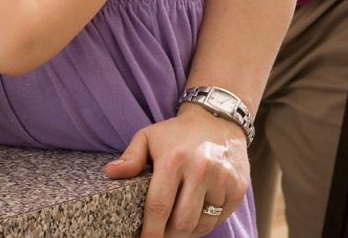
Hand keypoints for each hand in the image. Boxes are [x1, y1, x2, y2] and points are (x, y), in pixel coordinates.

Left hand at [104, 107, 249, 236]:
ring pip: (202, 224)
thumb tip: (110, 173)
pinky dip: (204, 225)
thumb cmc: (176, 133)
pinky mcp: (237, 189)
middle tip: (158, 237)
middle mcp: (201, 171)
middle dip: (167, 236)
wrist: (217, 121)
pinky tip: (192, 221)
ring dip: (186, 233)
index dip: (150, 230)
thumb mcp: (148, 137)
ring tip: (174, 229)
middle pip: (182, 222)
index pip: (159, 206)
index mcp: (173, 160)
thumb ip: (130, 157)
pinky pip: (219, 219)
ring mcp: (222, 181)